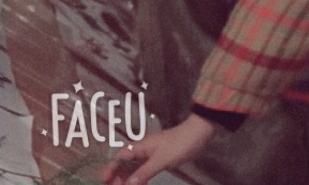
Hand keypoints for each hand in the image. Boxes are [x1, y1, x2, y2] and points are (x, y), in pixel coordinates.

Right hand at [100, 112, 215, 184]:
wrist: (200, 133)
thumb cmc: (181, 143)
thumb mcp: (162, 160)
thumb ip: (145, 172)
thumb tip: (128, 184)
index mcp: (140, 147)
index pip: (119, 158)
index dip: (110, 169)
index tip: (104, 181)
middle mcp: (143, 149)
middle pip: (124, 164)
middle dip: (118, 177)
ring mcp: (151, 154)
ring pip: (134, 168)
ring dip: (128, 179)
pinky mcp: (159, 158)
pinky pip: (144, 169)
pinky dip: (140, 178)